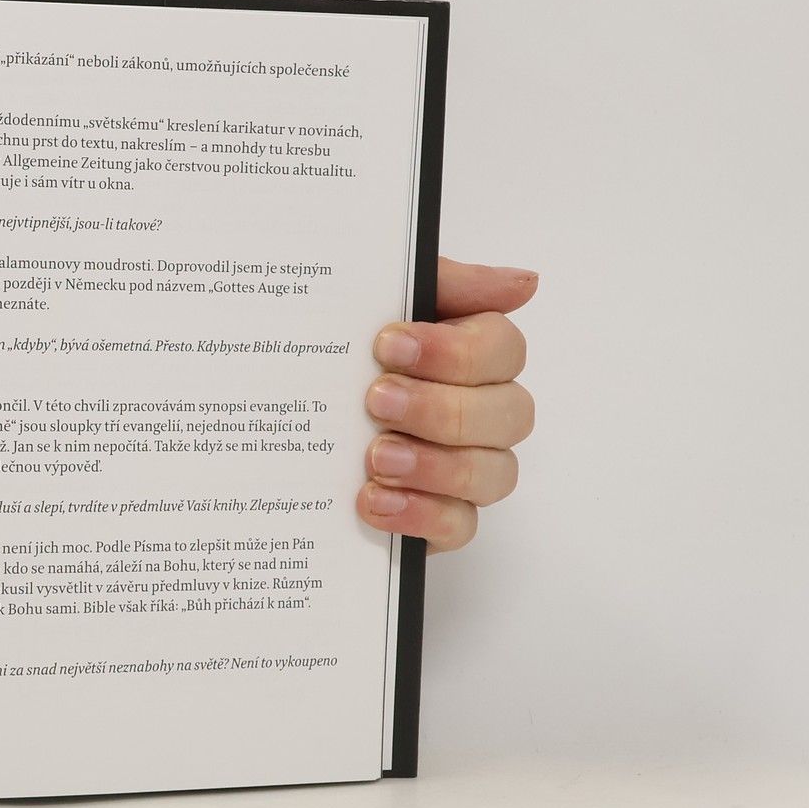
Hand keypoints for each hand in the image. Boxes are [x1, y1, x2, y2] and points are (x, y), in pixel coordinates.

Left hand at [357, 257, 536, 551]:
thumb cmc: (346, 350)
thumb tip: (523, 282)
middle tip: (376, 400)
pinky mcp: (442, 517)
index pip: (503, 350)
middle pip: (508, 414)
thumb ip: (445, 284)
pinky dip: (420, 514)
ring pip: (493, 473)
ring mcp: (469, 467)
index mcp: (474, 354)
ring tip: (376, 457)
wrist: (285, 415)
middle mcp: (484, 411)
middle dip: (441, 408)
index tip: (388, 344)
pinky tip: (375, 500)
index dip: (454, 351)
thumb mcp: (378, 300)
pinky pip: (460, 525)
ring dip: (435, 464)